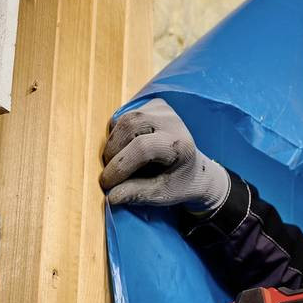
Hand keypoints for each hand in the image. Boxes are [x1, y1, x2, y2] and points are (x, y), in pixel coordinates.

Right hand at [100, 98, 229, 208]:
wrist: (195, 169)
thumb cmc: (179, 183)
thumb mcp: (162, 195)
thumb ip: (138, 194)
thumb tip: (110, 197)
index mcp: (180, 144)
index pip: (142, 148)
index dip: (120, 166)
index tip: (107, 184)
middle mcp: (172, 121)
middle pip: (129, 126)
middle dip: (113, 153)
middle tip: (110, 175)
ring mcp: (162, 110)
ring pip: (123, 121)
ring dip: (113, 145)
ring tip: (118, 165)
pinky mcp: (152, 106)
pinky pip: (124, 118)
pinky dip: (117, 136)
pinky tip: (126, 152)